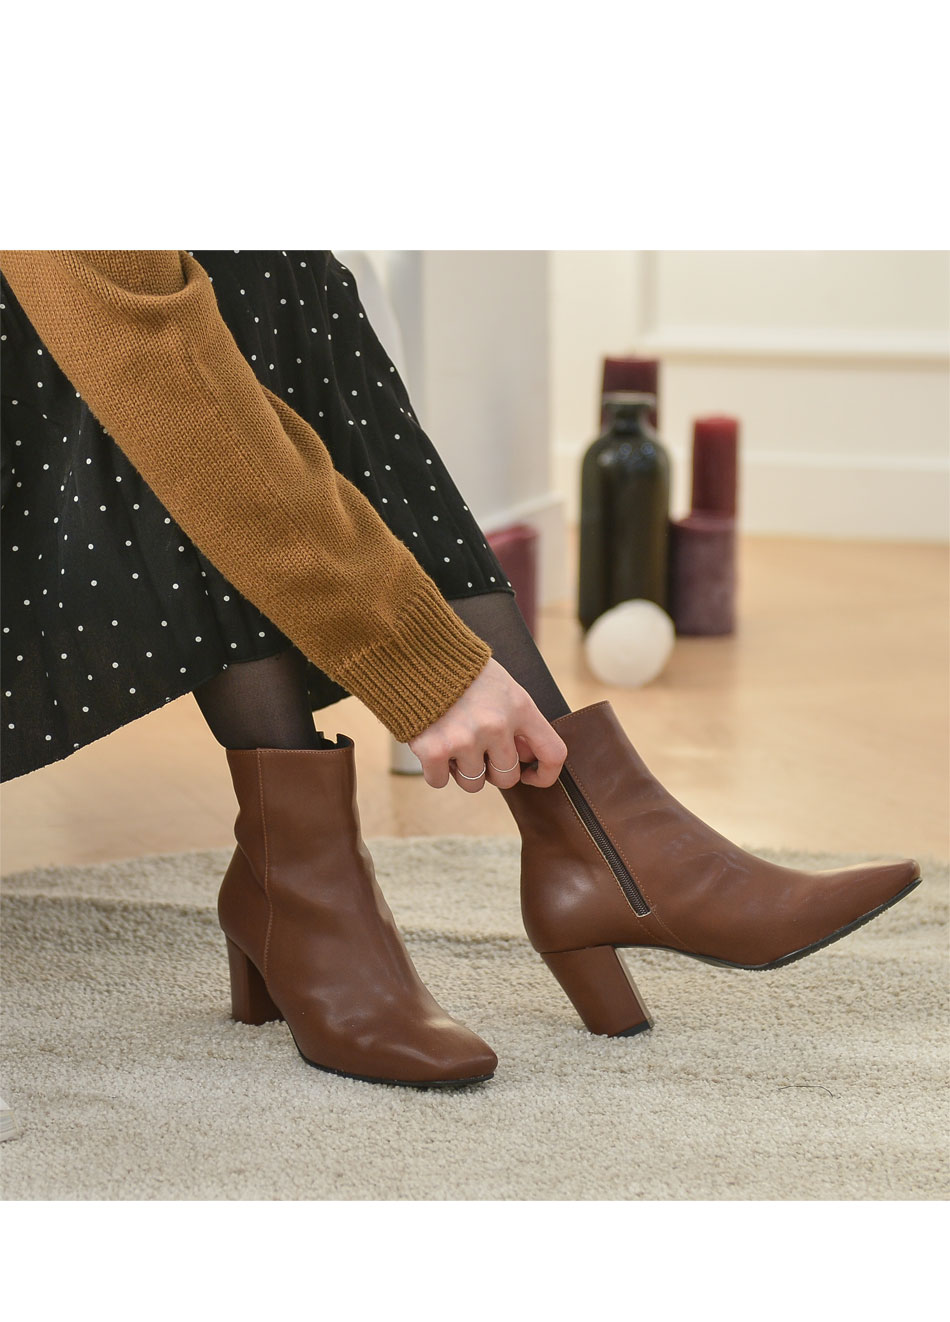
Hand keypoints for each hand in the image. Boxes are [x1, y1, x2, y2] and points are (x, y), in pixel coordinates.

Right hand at [407, 658, 567, 792]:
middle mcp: (496, 726)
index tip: (530, 776)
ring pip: (473, 784)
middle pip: (507, 778)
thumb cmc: (462, 671)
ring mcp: (464, 740)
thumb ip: (517, 720)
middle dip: (493, 771)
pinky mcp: (434, 750)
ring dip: (462, 770)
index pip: (552, 753)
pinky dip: (434, 770)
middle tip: (477, 751)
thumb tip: (525, 757)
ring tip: (452, 742)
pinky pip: (439, 781)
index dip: (545, 774)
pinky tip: (432, 745)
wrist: (416, 653)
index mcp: (519, 707)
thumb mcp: (502, 685)